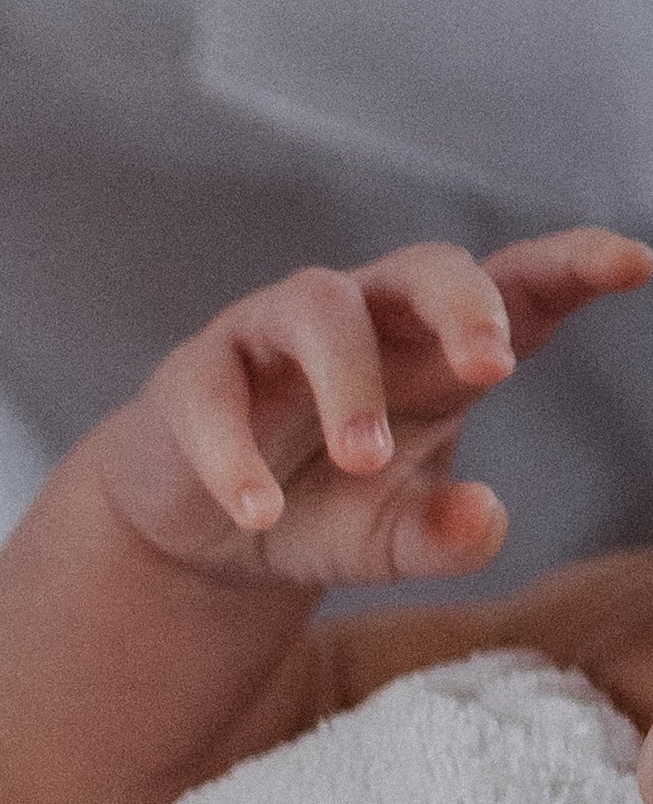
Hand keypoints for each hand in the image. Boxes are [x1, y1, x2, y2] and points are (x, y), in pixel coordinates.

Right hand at [98, 228, 652, 592]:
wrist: (202, 536)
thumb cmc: (318, 507)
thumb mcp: (390, 538)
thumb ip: (446, 536)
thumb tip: (486, 519)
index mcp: (432, 346)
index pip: (515, 286)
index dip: (573, 265)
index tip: (634, 266)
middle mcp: (364, 318)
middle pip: (424, 269)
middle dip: (463, 307)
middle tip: (494, 370)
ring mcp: (274, 336)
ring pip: (320, 309)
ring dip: (349, 382)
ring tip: (365, 461)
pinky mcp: (195, 376)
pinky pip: (215, 392)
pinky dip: (236, 452)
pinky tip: (259, 513)